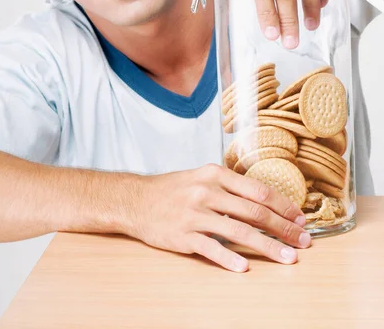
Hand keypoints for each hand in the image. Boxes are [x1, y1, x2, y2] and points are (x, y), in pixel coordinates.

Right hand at [133, 164, 310, 271]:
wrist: (137, 200)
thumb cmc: (174, 190)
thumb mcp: (202, 177)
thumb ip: (230, 187)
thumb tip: (265, 202)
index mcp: (215, 174)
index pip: (258, 191)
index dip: (283, 206)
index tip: (300, 218)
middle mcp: (207, 192)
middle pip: (255, 212)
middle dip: (284, 228)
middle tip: (304, 241)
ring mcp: (195, 214)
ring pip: (239, 231)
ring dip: (268, 246)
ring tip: (287, 257)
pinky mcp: (183, 235)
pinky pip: (211, 248)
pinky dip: (229, 258)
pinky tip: (244, 267)